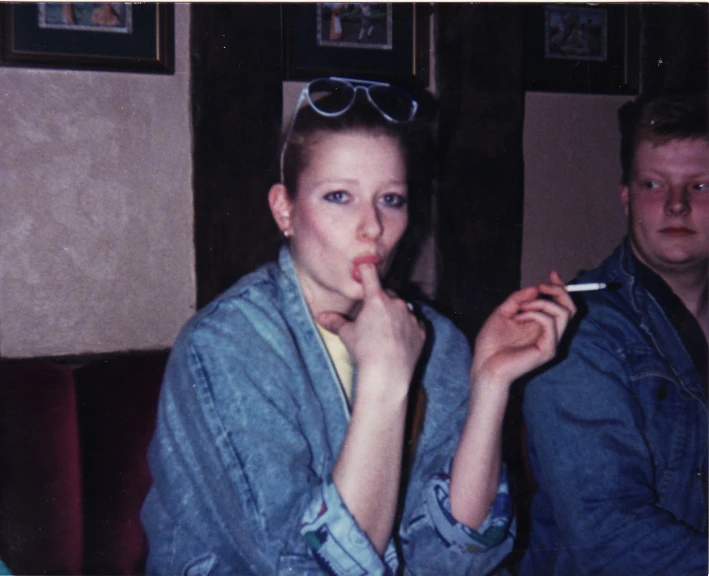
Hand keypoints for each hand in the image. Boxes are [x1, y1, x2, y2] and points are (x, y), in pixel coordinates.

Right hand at [316, 263, 425, 399]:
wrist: (387, 373)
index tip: (364, 267)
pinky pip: (414, 323)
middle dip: (379, 300)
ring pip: (402, 308)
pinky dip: (406, 327)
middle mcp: (396, 303)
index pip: (370, 274)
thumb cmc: (365, 351)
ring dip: (394, 313)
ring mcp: (410, 317)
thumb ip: (335, 322)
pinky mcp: (420, 332)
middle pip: (387, 293)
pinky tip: (398, 339)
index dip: (365, 269)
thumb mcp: (347, 334)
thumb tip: (320, 316)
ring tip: (384, 329)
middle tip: (370, 314)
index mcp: (376, 299)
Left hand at [470, 270, 575, 390]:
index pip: (561, 305)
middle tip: (541, 286)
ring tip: (521, 307)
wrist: (484, 366)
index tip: (552, 273)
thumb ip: (518, 300)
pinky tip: (518, 318)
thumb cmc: (491, 345)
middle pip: (570, 308)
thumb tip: (535, 288)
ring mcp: (551, 343)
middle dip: (558, 291)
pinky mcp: (548, 349)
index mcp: (541, 327)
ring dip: (542, 302)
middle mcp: (550, 334)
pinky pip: (550, 322)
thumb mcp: (502, 314)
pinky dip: (534, 313)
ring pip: (564, 313)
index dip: (560, 288)